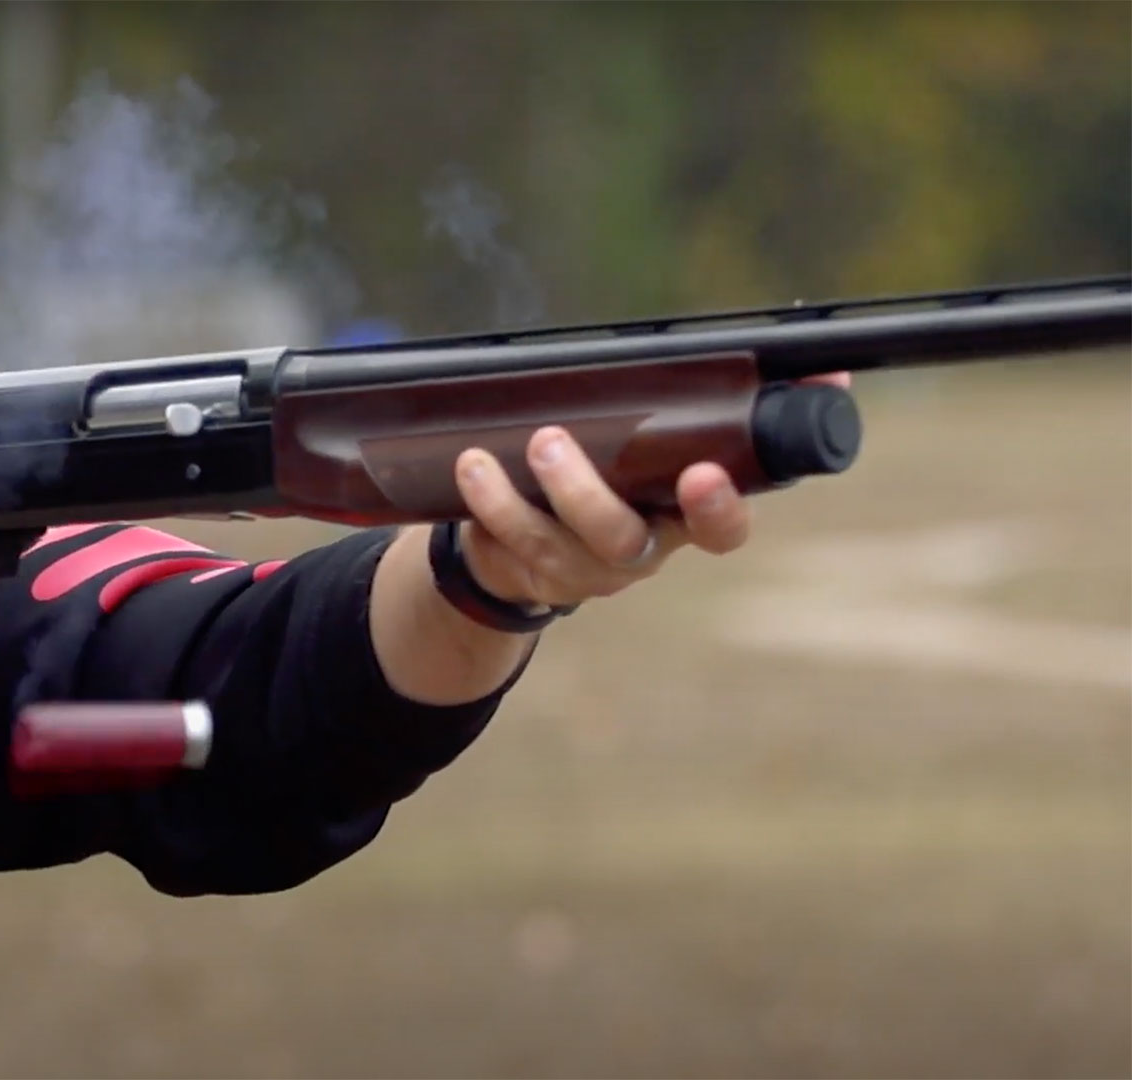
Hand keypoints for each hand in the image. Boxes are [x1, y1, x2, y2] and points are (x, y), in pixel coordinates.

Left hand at [452, 373, 851, 609]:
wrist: (552, 537)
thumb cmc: (629, 470)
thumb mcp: (677, 440)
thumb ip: (740, 402)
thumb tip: (833, 368)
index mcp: (684, 518)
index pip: (722, 530)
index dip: (719, 510)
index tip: (702, 474)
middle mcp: (639, 551)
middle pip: (623, 540)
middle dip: (585, 496)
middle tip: (550, 441)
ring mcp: (583, 568)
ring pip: (554, 546)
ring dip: (515, 499)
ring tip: (481, 458)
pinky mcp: (531, 569)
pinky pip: (508, 547)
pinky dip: (486, 505)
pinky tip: (469, 466)